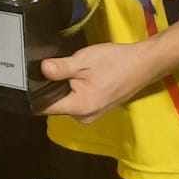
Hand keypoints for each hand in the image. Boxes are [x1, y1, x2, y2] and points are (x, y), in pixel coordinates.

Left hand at [40, 40, 154, 122]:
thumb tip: (42, 70)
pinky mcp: (97, 109)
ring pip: (67, 101)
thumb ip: (60, 68)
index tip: (35, 78)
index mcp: (79, 108)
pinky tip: (86, 76)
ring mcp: (91, 115)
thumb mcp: (84, 60)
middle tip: (62, 67)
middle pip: (56, 104)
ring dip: (67, 87)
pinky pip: (78, 101)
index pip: (45, 107)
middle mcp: (84, 117)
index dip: (37, 92)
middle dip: (54, 86)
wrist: (143, 64)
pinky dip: (77, 89)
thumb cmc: (116, 62)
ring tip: (77, 70)